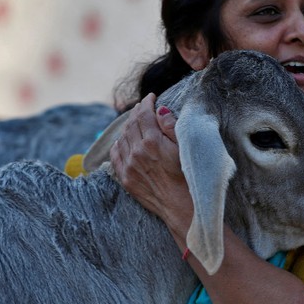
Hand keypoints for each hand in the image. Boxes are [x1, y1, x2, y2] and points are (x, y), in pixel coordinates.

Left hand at [108, 94, 192, 237]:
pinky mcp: (125, 178)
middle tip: (143, 107)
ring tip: (135, 122)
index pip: (144, 114)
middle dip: (137, 112)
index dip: (147, 103)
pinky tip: (124, 140)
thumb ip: (170, 126)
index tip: (151, 97)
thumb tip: (159, 110)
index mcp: (152, 141)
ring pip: (122, 137)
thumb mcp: (185, 147)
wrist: (181, 206)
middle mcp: (137, 152)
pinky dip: (118, 144)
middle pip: (131, 123)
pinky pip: (115, 155)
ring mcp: (129, 165)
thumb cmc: (188, 176)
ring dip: (128, 126)